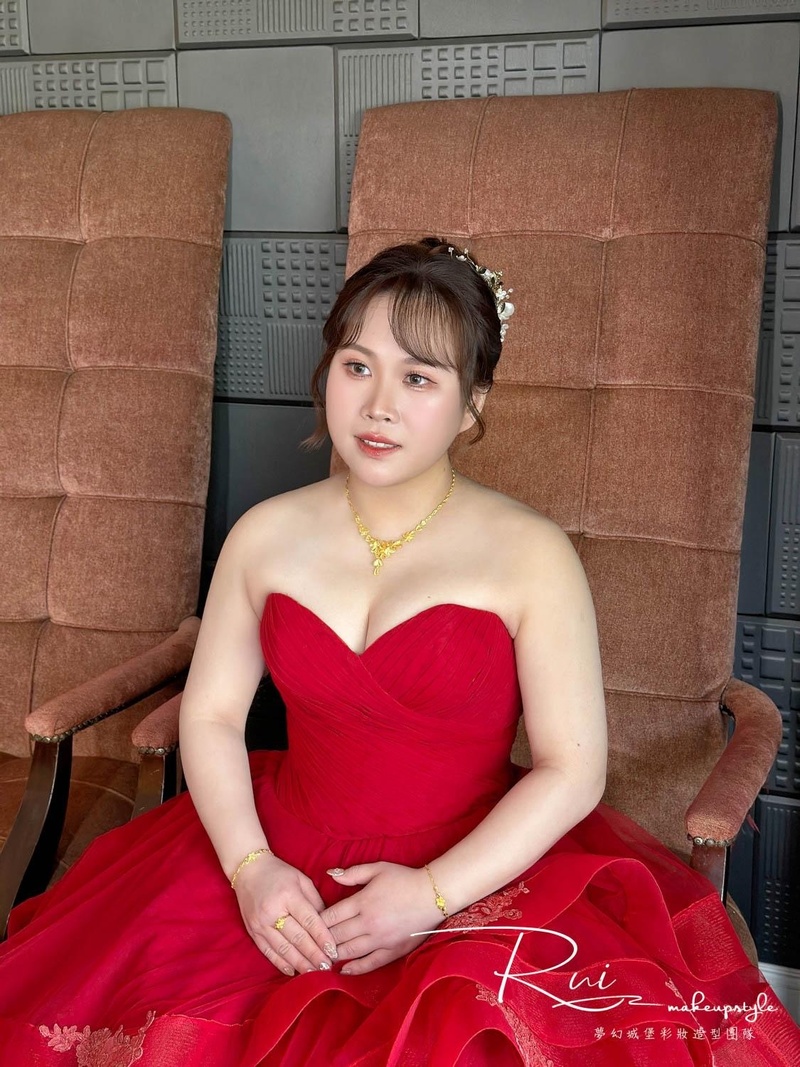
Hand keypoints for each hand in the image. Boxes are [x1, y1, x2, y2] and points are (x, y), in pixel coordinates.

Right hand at [233, 854, 338, 976]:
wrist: (248, 870)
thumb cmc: (279, 872)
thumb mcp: (301, 879)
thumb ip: (315, 901)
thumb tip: (327, 925)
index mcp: (288, 895)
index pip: (309, 921)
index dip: (322, 938)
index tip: (334, 951)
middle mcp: (273, 911)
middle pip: (297, 938)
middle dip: (314, 955)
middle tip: (328, 967)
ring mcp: (260, 923)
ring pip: (284, 948)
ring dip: (300, 963)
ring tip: (314, 973)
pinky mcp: (253, 931)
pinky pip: (268, 951)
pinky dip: (280, 963)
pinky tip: (292, 971)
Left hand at [321, 862, 446, 974]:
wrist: (433, 895)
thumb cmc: (404, 879)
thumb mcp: (377, 869)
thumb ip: (352, 873)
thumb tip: (329, 874)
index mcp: (363, 902)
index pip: (332, 916)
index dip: (318, 921)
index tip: (309, 925)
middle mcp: (369, 923)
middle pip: (337, 936)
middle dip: (322, 941)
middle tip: (310, 945)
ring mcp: (380, 940)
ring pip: (349, 952)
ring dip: (334, 956)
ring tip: (322, 958)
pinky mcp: (392, 951)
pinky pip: (370, 964)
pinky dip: (355, 969)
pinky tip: (344, 971)